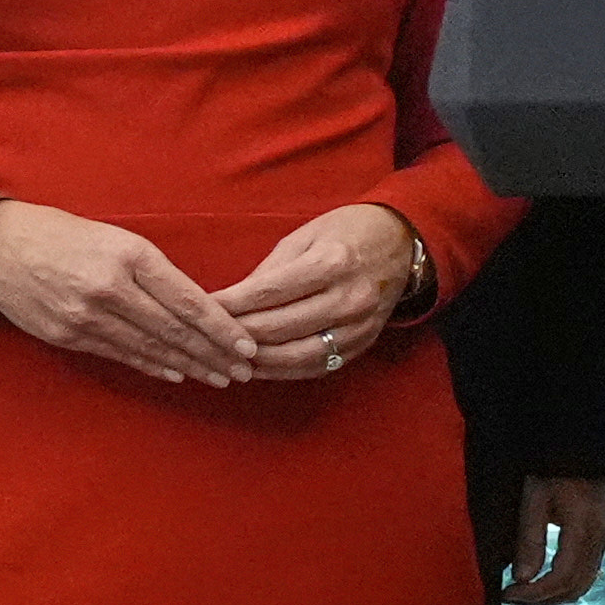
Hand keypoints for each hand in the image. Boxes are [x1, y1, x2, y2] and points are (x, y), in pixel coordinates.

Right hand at [0, 201, 260, 388]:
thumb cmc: (69, 237)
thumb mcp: (119, 240)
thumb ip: (156, 272)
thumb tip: (199, 307)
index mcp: (130, 256)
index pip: (188, 300)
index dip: (221, 328)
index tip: (248, 345)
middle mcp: (110, 287)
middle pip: (174, 330)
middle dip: (213, 354)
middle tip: (244, 371)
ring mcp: (85, 315)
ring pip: (149, 347)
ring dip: (189, 366)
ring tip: (218, 378)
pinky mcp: (66, 335)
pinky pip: (119, 355)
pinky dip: (152, 365)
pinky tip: (176, 374)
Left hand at [215, 203, 426, 381]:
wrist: (402, 244)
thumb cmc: (345, 233)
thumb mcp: (304, 237)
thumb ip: (268, 272)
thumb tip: (230, 303)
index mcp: (332, 263)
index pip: (268, 293)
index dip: (230, 305)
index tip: (203, 308)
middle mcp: (349, 298)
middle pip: (278, 327)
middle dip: (236, 334)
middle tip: (205, 336)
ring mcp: (359, 326)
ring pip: (296, 355)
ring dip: (256, 360)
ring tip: (226, 357)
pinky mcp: (362, 344)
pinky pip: (316, 366)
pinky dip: (282, 371)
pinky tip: (258, 368)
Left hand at [501, 476, 604, 604]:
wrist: (582, 446)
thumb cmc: (555, 467)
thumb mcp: (534, 499)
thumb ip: (529, 540)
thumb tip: (522, 578)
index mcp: (585, 528)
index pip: (562, 577)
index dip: (534, 593)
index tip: (508, 594)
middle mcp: (601, 538)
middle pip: (575, 587)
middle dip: (542, 600)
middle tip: (512, 600)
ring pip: (584, 583)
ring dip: (554, 595)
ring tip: (525, 594)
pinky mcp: (603, 535)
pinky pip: (588, 572)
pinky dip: (565, 584)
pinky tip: (544, 581)